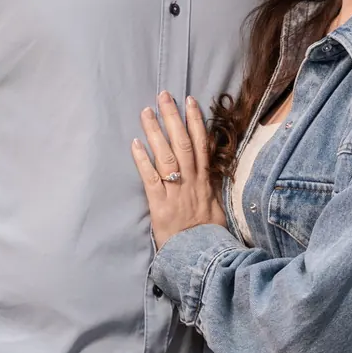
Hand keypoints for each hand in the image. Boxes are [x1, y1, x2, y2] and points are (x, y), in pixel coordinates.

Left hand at [131, 93, 224, 248]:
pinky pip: (151, 178)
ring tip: (146, 111)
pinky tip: (135, 143)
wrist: (203, 256)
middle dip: (173, 117)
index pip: (201, 144)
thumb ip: (210, 190)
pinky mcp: (161, 205)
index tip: (190, 101)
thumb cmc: (209, 236)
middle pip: (182, 142)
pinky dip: (143, 160)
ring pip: (166, 155)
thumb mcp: (216, 209)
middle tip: (164, 95)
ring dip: (155, 131)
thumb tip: (209, 177)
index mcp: (205, 181)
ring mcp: (176, 191)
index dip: (195, 121)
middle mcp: (191, 181)